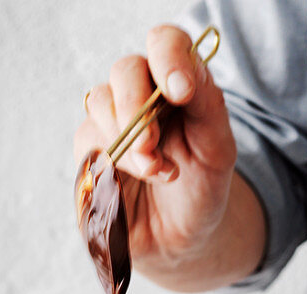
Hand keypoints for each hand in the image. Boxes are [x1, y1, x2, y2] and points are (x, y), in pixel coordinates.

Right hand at [73, 25, 264, 290]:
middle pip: (124, 70)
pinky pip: (88, 141)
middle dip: (137, 107)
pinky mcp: (91, 151)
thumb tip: (182, 78)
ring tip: (155, 172)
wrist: (182, 236)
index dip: (169, 58)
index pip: (164, 44)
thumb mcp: (219, 147)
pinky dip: (112, 162)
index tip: (181, 91)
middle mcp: (141, 92)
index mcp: (175, 80)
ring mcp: (112, 121)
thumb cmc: (202, 186)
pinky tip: (136, 181)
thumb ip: (208, 104)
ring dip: (127, 141)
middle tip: (154, 147)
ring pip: (101, 103)